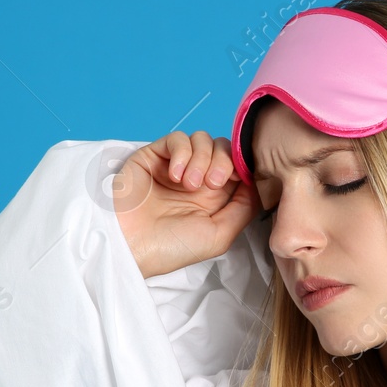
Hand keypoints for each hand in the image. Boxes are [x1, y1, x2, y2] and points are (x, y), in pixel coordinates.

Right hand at [113, 130, 258, 278]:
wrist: (129, 245)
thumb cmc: (171, 248)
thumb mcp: (219, 235)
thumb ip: (243, 208)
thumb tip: (258, 182)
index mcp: (214, 199)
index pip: (239, 168)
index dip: (243, 167)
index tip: (239, 180)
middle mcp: (197, 180)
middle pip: (224, 149)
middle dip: (225, 161)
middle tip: (212, 184)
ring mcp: (176, 167)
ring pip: (203, 140)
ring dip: (203, 158)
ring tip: (190, 184)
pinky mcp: (154, 156)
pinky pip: (178, 138)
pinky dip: (183, 152)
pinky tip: (176, 176)